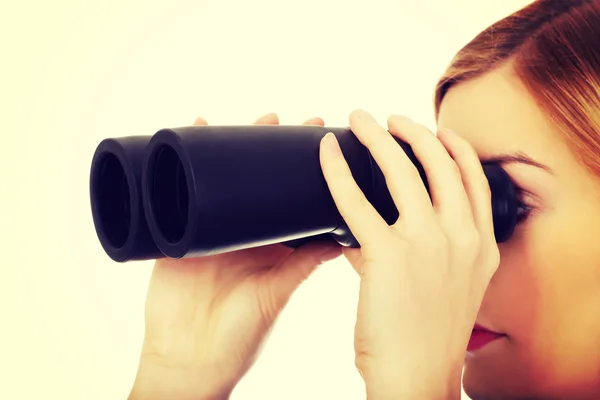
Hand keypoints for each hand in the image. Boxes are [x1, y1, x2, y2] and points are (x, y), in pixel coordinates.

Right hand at [129, 113, 342, 399]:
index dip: (302, 166)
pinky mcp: (176, 231)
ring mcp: (208, 228)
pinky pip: (176, 189)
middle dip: (268, 146)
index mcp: (270, 243)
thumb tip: (346, 235)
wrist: (192, 358)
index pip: (288, 194)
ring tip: (247, 117)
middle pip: (254, 179)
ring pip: (219, 178)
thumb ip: (305, 264)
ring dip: (231, 146)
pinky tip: (192, 132)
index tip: (321, 136)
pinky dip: (181, 161)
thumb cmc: (242, 334)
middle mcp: (243, 231)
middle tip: (287, 118)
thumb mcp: (278, 291)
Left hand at [319, 110, 499, 398]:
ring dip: (379, 137)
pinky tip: (327, 153)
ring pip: (403, 170)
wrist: (417, 376)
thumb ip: (418, 250)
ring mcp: (429, 242)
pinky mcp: (389, 254)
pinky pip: (356, 201)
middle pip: (441, 162)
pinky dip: (337, 172)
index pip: (474, 178)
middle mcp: (463, 237)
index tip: (435, 129)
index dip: (454, 146)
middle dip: (414, 130)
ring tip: (360, 120)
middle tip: (389, 118)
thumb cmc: (425, 336)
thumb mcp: (444, 287)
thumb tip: (363, 231)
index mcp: (481, 245)